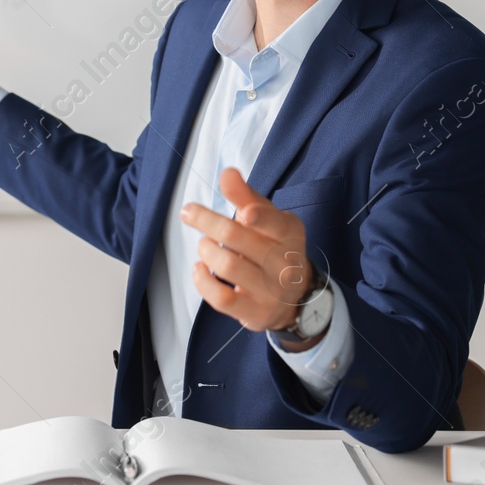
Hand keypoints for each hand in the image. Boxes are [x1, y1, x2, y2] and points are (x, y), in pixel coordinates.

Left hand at [180, 167, 318, 346]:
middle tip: (189, 212)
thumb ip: (246, 196)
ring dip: (206, 250)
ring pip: (228, 266)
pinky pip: (221, 298)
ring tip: (204, 245)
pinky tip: (199, 268)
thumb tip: (228, 172)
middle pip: (238, 237)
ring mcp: (270, 290)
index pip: (276, 223)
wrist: (295, 297)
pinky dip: (202, 281)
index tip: (243, 213)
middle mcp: (283, 262)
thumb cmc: (274, 247)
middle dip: (207, 221)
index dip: (260, 217)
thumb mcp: (268, 218)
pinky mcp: (254, 312)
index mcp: (288, 232)